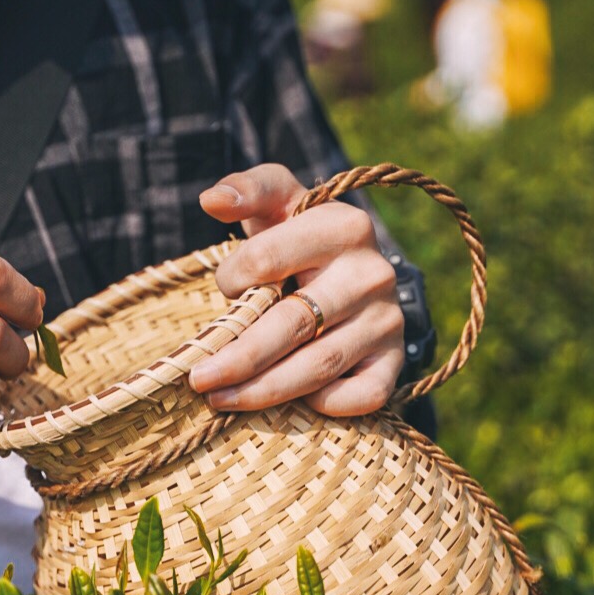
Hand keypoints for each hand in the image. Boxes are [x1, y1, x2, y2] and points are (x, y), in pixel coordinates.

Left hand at [187, 164, 403, 415]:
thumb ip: (246, 190)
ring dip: (264, 390)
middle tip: (198, 378)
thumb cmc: (300, 236)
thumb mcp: (278, 201)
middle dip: (238, 357)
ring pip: (319, 366)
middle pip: (293, 323)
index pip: (268, 259)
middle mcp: (372, 273)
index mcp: (344, 226)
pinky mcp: (395, 360)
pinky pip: (364, 395)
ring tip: (220, 399)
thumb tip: (211, 200)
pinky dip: (328, 404)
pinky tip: (297, 403)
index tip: (223, 290)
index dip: (233, 279)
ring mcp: (387, 320)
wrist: (355, 268)